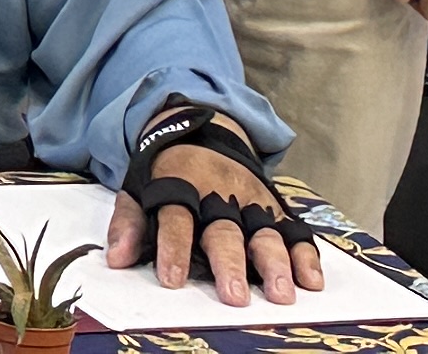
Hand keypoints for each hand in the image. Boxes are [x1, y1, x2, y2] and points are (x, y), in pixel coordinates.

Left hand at [108, 131, 323, 308]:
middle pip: (224, 231)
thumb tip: (116, 260)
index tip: (172, 279)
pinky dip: (305, 254)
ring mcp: (251, 200)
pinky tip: (311, 280)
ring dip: (274, 263)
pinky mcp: (275, 206)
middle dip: (229, 263)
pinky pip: (294, 230)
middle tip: (234, 297)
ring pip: (264, 232)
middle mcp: (219, 194)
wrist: (203, 129)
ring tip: (280, 294)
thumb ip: (128, 222)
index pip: (175, 218)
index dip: (173, 248)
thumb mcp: (139, 186)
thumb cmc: (168, 171)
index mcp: (181, 186)